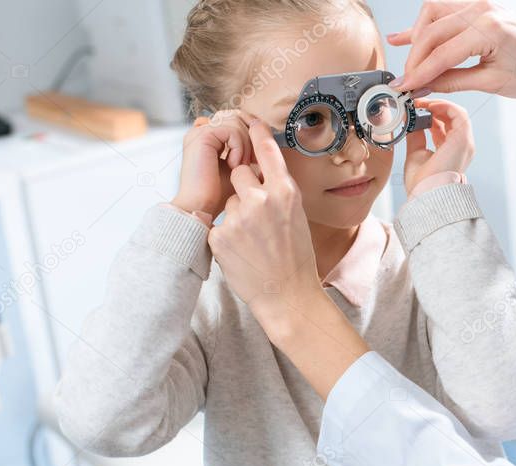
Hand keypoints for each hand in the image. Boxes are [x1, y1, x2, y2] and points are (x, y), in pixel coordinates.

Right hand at [171, 110, 254, 218]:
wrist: (200, 207)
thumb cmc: (219, 194)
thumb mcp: (239, 167)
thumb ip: (246, 151)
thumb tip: (268, 140)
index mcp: (209, 136)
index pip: (236, 119)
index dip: (251, 133)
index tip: (255, 157)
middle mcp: (202, 129)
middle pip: (238, 117)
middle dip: (251, 138)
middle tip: (251, 162)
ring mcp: (200, 131)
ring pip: (236, 122)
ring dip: (245, 145)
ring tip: (241, 165)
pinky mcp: (202, 136)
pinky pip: (231, 130)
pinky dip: (238, 147)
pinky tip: (234, 165)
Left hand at [207, 121, 320, 339]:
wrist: (287, 296)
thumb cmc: (296, 258)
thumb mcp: (297, 216)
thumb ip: (280, 192)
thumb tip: (262, 173)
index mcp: (286, 192)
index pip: (266, 150)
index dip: (255, 132)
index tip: (248, 120)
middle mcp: (262, 199)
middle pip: (240, 174)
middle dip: (244, 188)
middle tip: (257, 216)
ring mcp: (239, 216)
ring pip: (229, 200)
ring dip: (236, 215)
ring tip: (253, 241)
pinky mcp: (220, 235)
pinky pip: (219, 224)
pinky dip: (226, 237)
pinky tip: (242, 253)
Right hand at [388, 0, 515, 114]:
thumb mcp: (492, 83)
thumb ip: (454, 81)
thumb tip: (425, 85)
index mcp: (488, 30)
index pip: (441, 53)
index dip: (419, 73)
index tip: (404, 87)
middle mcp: (482, 10)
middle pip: (432, 32)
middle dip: (415, 59)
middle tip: (406, 81)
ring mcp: (481, 5)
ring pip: (433, 15)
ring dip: (418, 38)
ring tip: (409, 61)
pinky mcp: (481, 7)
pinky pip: (446, 11)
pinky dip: (427, 25)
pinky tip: (407, 35)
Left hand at [404, 99, 474, 193]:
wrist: (427, 195)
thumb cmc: (421, 184)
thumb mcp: (416, 154)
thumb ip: (416, 137)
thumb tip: (411, 121)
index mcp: (450, 151)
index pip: (444, 126)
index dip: (430, 115)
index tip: (415, 109)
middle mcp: (461, 146)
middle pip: (452, 118)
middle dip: (435, 106)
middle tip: (416, 101)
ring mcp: (465, 143)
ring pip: (457, 113)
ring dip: (439, 104)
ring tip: (422, 102)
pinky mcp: (463, 140)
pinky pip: (458, 113)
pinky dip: (444, 106)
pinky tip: (429, 106)